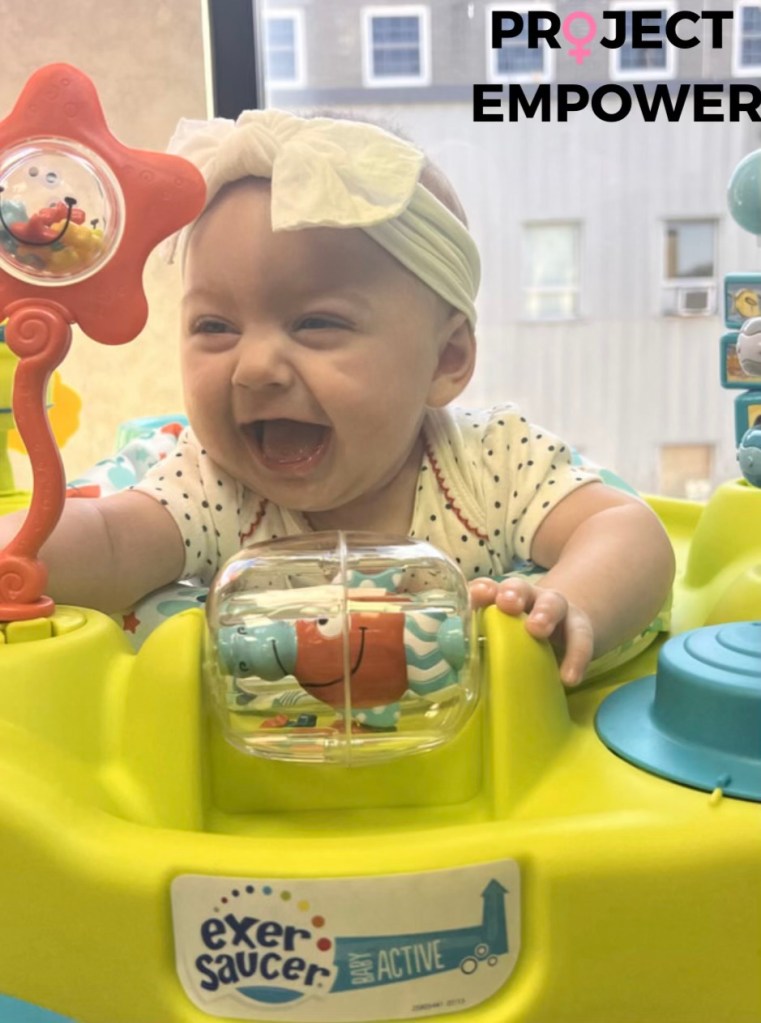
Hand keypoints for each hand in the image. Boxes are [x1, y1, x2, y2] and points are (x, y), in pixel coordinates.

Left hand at [469, 577, 593, 686]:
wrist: (563, 630)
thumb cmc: (521, 638)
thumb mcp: (501, 638)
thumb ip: (480, 645)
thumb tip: (448, 665)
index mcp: (504, 600)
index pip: (490, 590)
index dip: (483, 591)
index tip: (476, 595)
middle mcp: (529, 598)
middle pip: (521, 588)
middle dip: (513, 594)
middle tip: (507, 605)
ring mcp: (556, 610)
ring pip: (553, 603)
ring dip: (544, 613)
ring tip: (538, 630)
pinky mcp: (579, 628)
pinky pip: (581, 638)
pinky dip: (577, 657)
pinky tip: (570, 678)